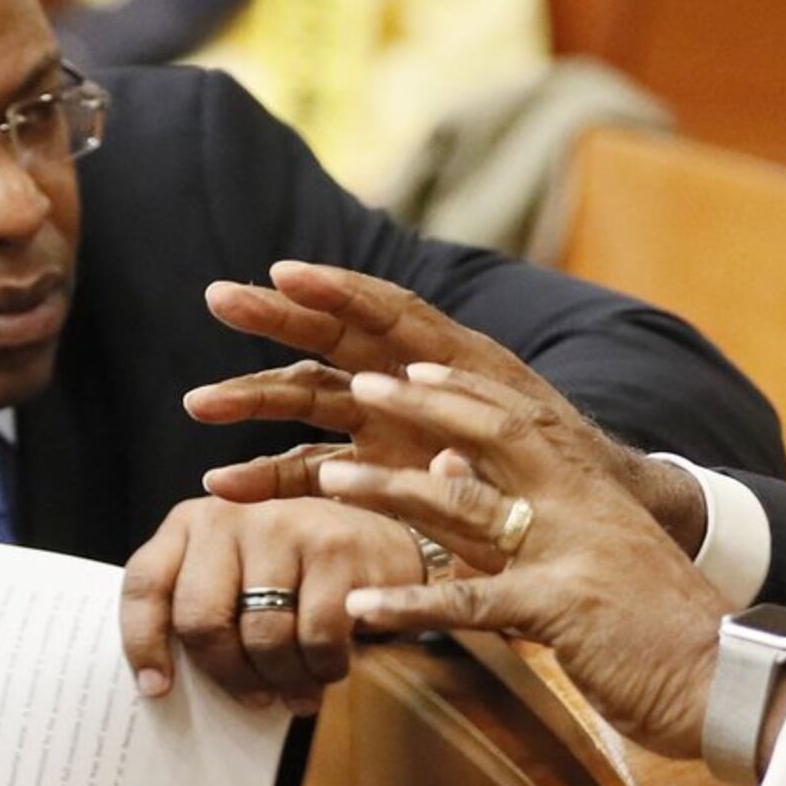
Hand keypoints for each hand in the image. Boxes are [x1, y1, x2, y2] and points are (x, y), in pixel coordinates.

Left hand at [117, 495, 422, 711]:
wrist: (383, 539)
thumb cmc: (298, 574)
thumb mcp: (239, 573)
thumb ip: (204, 606)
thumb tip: (169, 685)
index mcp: (192, 523)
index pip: (145, 585)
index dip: (143, 644)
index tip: (159, 689)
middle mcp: (230, 515)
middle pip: (201, 621)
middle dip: (228, 675)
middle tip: (254, 698)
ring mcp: (283, 526)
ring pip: (262, 638)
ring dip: (282, 678)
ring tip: (298, 684)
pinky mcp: (335, 549)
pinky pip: (316, 639)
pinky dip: (323, 669)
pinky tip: (330, 667)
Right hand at [185, 262, 710, 548]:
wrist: (585, 514)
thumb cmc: (571, 468)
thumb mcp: (537, 444)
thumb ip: (486, 436)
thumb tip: (441, 444)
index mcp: (449, 356)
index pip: (386, 310)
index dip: (338, 288)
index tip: (286, 272)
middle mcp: (408, 379)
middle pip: (331, 338)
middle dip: (274, 319)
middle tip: (219, 299)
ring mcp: (386, 422)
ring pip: (308, 400)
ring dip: (254, 400)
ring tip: (199, 405)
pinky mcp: (374, 469)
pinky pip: (310, 467)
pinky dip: (269, 475)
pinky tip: (223, 488)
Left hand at [292, 360, 733, 759]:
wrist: (728, 680)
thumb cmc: (664, 632)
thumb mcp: (606, 564)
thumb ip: (548, 527)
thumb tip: (476, 488)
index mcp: (594, 494)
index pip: (524, 422)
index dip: (466, 392)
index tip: (413, 368)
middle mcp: (582, 509)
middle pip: (493, 438)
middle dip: (422, 409)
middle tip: (360, 386)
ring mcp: (572, 555)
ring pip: (467, 509)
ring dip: (392, 492)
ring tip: (330, 479)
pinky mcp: (562, 611)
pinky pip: (471, 604)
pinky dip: (412, 604)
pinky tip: (361, 610)